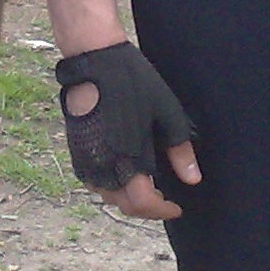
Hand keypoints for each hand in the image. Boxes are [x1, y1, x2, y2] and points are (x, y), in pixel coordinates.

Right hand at [65, 81, 200, 218]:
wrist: (94, 60)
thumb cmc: (134, 83)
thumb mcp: (166, 114)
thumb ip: (179, 150)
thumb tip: (193, 178)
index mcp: (125, 161)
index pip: (143, 204)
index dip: (162, 211)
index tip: (177, 208)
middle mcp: (102, 167)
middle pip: (123, 205)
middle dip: (146, 208)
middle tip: (164, 200)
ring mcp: (85, 160)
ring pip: (107, 195)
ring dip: (127, 197)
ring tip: (148, 186)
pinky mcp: (76, 149)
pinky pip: (95, 181)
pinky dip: (112, 184)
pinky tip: (126, 171)